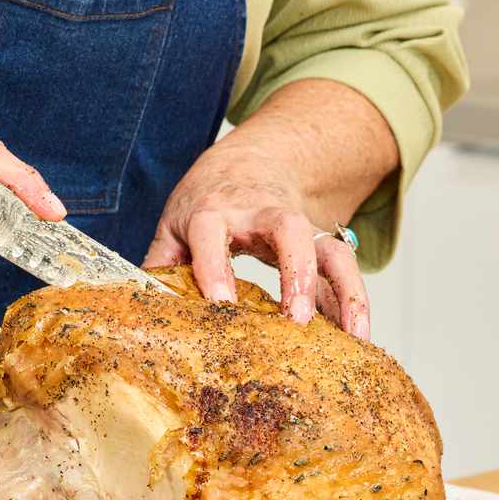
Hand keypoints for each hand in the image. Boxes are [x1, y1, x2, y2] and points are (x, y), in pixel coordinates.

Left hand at [143, 147, 370, 338]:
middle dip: (296, 272)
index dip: (216, 266)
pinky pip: (344, 270)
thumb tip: (137, 307)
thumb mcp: (175, 225)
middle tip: (296, 319)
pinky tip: (361, 338)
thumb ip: (161, 264)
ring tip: (352, 337)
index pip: (213, 232)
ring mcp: (298, 227)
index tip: (221, 304)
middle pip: (287, 229)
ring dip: (345, 290)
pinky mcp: (321, 244)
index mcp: (214, 209)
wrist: (253, 161)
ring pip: (329, 248)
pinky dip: (356, 302)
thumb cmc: (208, 201)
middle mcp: (261, 213)